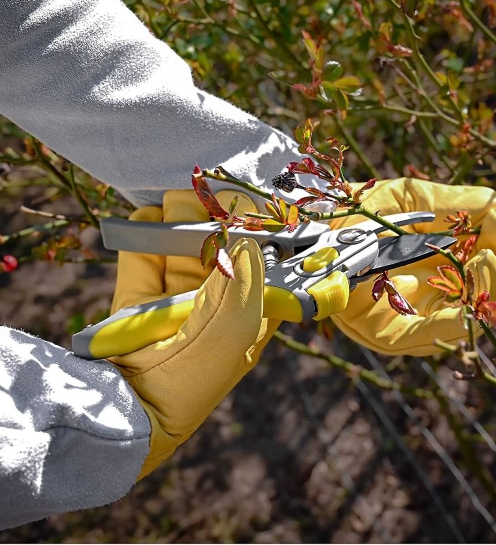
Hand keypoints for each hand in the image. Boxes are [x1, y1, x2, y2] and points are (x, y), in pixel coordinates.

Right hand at [108, 191, 278, 478]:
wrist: (126, 412)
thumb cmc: (191, 378)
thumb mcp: (232, 332)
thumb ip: (246, 284)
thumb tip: (249, 242)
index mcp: (244, 321)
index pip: (259, 272)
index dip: (260, 240)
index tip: (257, 210)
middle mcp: (212, 310)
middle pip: (219, 255)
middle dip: (217, 223)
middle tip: (215, 193)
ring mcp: (173, 305)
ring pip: (181, 254)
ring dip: (182, 223)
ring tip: (183, 197)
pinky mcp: (136, 304)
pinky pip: (143, 262)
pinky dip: (146, 237)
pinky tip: (152, 215)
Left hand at [329, 178, 495, 356]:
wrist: (318, 215)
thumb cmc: (365, 207)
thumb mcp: (417, 199)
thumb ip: (460, 206)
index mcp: (444, 270)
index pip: (489, 276)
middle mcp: (431, 299)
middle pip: (483, 304)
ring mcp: (410, 320)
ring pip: (462, 324)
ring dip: (483, 297)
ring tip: (486, 262)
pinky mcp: (384, 334)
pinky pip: (422, 339)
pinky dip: (449, 327)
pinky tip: (469, 309)